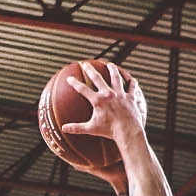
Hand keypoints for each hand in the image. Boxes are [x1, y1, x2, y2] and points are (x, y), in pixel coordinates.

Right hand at [63, 60, 148, 175]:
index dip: (74, 83)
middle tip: (85, 64)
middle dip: (90, 70)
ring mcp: (120, 94)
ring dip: (112, 70)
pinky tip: (132, 79)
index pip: (83, 89)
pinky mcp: (130, 97)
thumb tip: (63, 129)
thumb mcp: (91, 129)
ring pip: (116, 77)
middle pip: (97, 78)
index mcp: (98, 101)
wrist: (128, 131)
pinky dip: (132, 83)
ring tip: (110, 64)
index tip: (69, 78)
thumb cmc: (109, 131)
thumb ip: (77, 128)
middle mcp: (108, 94)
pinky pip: (132, 87)